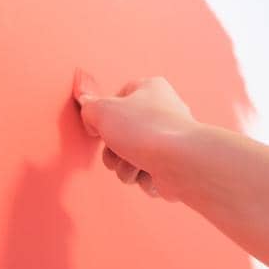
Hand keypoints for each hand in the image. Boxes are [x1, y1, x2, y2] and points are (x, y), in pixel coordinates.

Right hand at [73, 71, 197, 201]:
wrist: (180, 162)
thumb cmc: (145, 129)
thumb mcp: (103, 111)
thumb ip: (89, 108)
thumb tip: (87, 107)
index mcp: (150, 89)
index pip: (117, 99)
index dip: (104, 116)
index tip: (100, 128)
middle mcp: (163, 111)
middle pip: (122, 134)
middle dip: (114, 151)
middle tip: (117, 152)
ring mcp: (170, 139)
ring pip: (132, 158)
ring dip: (126, 168)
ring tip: (136, 165)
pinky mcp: (174, 165)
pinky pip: (147, 175)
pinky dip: (144, 179)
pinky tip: (151, 174)